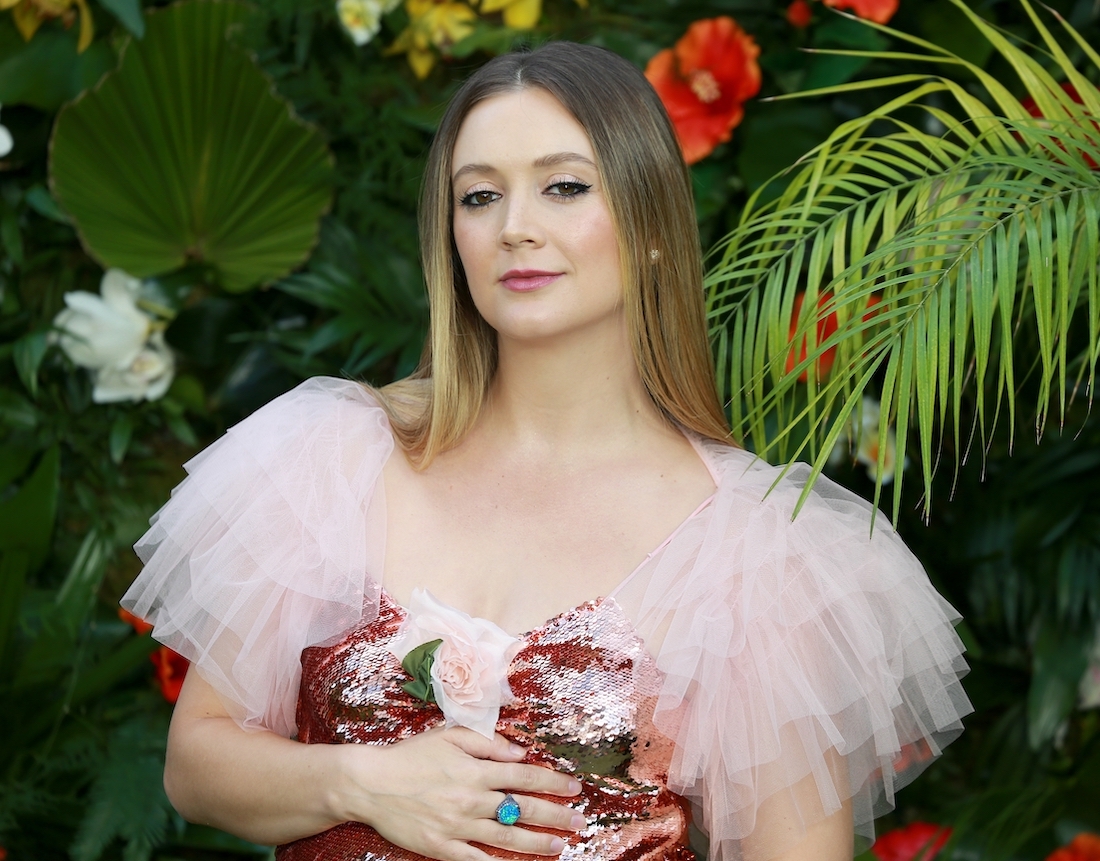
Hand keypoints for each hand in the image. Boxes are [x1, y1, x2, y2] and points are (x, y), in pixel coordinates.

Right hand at [333, 726, 584, 860]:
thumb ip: (488, 743)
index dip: (553, 781)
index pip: (525, 775)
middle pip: (523, 808)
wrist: (370, 783)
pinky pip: (475, 860)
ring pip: (506, 836)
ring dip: (537, 843)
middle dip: (555, 815)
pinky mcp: (441, 847)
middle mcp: (471, 799)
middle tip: (578, 821)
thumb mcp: (450, 735)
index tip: (575, 787)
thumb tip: (520, 752)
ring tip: (559, 846)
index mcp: (475, 769)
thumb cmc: (411, 755)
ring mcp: (457, 825)